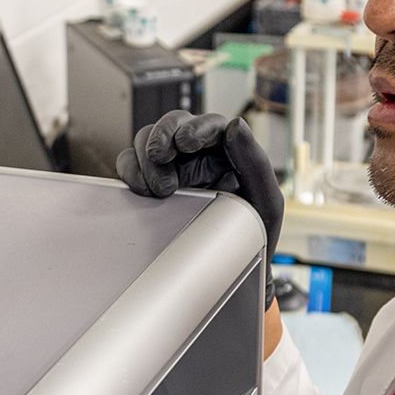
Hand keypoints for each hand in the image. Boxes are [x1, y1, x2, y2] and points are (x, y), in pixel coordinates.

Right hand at [117, 111, 283, 255]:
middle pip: (172, 124)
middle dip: (162, 136)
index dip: (195, 128)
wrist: (230, 270)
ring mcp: (171, 167)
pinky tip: (142, 190)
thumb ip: (254, 161)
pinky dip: (130, 169)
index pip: (209, 125)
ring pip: (147, 140)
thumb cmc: (252, 235)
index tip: (186, 142)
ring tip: (160, 189)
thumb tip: (235, 125)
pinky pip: (130, 163)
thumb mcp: (265, 200)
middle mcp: (197, 155)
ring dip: (146, 158)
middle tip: (160, 156)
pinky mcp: (150, 181)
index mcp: (226, 152)